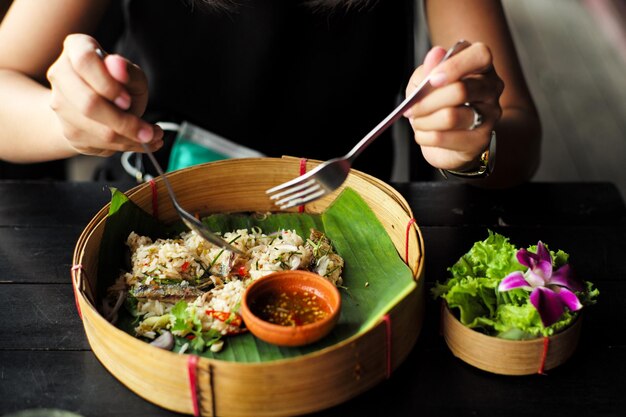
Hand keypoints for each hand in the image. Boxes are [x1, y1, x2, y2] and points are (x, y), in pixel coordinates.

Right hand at [46, 34, 162, 156]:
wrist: (102, 108)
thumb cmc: (121, 85)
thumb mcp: (132, 75)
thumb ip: (129, 71)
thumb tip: (117, 65)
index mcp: (76, 48)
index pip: (85, 61)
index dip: (108, 84)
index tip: (127, 100)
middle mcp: (60, 74)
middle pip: (89, 103)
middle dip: (125, 122)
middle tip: (150, 130)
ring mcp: (60, 105)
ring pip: (97, 130)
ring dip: (132, 138)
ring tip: (153, 136)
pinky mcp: (68, 132)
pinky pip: (101, 145)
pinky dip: (127, 145)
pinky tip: (141, 141)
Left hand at [404, 42, 503, 171]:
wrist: (449, 138)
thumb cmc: (437, 103)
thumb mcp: (425, 82)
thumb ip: (428, 70)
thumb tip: (436, 53)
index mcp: (481, 66)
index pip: (480, 55)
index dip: (454, 66)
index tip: (432, 80)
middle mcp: (491, 88)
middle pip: (461, 90)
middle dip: (427, 101)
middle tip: (411, 108)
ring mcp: (489, 115)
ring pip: (451, 117)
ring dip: (424, 121)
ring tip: (417, 121)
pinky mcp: (479, 140)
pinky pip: (444, 138)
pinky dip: (424, 136)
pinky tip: (423, 134)